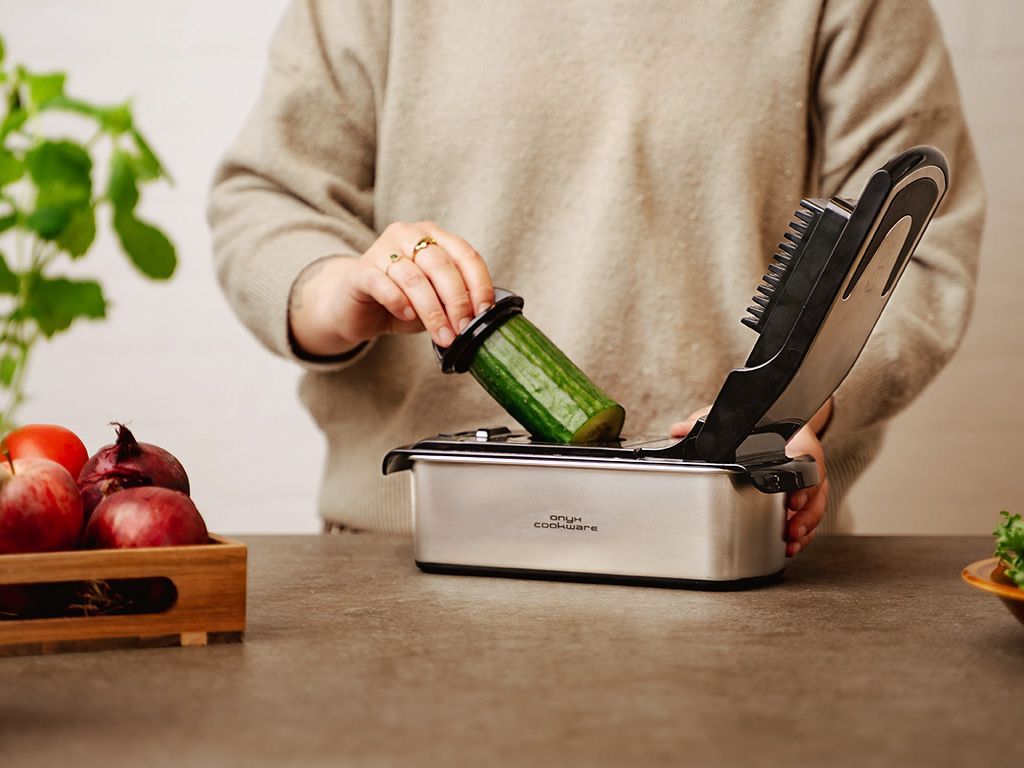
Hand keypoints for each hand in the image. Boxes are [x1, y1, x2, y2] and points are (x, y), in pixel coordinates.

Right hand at [288, 221, 493, 355]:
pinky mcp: (360, 270)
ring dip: (433, 312)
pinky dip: (399, 302)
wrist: (355, 310)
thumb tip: (478, 318)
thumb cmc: (401, 304)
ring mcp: (382, 249)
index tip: (484, 312)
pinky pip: (384, 284)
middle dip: (456, 302)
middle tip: (462, 329)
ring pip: (414, 279)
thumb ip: (454, 302)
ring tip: (442, 336)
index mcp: (434, 236)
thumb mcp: (435, 302)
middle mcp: (409, 235)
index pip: (465, 255)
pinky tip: (407, 316)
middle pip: (440, 266)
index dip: (479, 285)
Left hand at [669, 399, 831, 556]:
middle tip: (790, 528)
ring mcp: (807, 480)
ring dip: (805, 526)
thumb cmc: (753, 421)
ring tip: (790, 542)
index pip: (808, 459)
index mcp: (795, 439)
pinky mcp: (802, 495)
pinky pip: (809, 515)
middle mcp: (805, 460)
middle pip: (816, 489)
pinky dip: (802, 532)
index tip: (792, 499)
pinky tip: (789, 545)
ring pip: (816, 505)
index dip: (804, 482)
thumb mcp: (726, 416)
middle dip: (806, 513)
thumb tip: (679, 431)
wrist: (770, 420)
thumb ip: (701, 422)